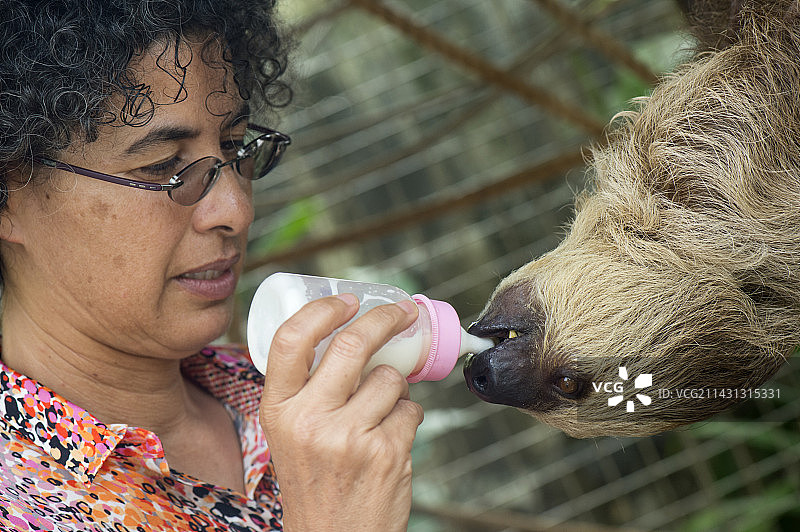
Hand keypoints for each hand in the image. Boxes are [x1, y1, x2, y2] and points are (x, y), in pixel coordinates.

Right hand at [259, 294, 424, 531]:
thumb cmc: (316, 482)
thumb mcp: (291, 434)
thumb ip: (308, 390)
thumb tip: (350, 336)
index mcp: (278, 410)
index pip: (292, 340)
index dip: (323, 310)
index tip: (348, 299)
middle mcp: (309, 420)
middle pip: (352, 344)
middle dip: (386, 319)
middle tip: (402, 312)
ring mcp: (349, 436)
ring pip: (390, 378)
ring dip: (396, 388)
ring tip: (381, 415)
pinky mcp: (386, 452)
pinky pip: (411, 409)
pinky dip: (408, 417)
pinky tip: (391, 439)